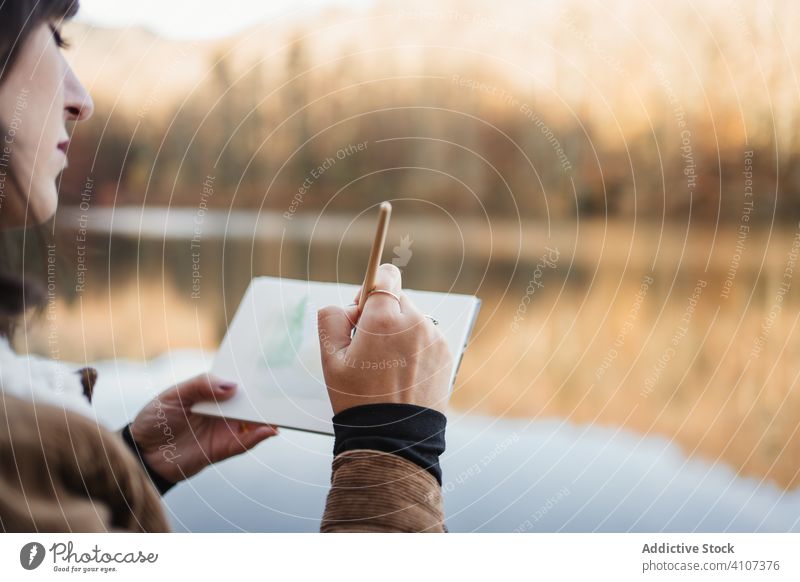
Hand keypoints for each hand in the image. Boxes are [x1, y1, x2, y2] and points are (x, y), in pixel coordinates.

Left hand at [129, 374, 278, 483]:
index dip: (253, 375)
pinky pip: (246, 442)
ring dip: (269, 416)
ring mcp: (225, 429)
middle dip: (267, 395)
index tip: (271, 366)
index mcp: (212, 392)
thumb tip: (232, 386)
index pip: (237, 381)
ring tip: (282, 409)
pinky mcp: (224, 448)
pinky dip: (259, 436)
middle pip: (251, 401)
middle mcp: (223, 410)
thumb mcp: (173, 395)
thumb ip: (201, 386)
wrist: (142, 454)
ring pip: (254, 421)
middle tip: (285, 387)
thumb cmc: (154, 419)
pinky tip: (269, 430)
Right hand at [317, 263, 452, 414]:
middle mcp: (414, 322)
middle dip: (382, 314)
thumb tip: (348, 307)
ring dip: (399, 332)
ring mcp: (433, 337)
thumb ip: (331, 319)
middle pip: (397, 299)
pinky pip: (426, 337)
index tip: (363, 306)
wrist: (393, 438)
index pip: (385, 275)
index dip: (371, 286)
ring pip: (412, 319)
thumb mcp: (329, 359)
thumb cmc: (358, 400)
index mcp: (384, 318)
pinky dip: (414, 347)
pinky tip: (402, 373)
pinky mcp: (445, 353)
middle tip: (368, 347)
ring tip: (386, 366)